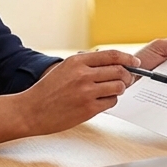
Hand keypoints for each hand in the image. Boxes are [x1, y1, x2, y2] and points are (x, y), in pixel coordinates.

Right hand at [13, 50, 138, 136]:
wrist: (31, 111)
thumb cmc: (47, 91)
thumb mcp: (64, 69)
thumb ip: (86, 64)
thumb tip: (111, 63)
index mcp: (77, 61)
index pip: (112, 55)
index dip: (128, 59)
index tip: (135, 63)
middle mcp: (83, 74)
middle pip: (119, 71)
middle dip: (127, 76)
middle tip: (127, 80)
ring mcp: (86, 92)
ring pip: (118, 87)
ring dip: (120, 89)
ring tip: (112, 91)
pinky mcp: (88, 109)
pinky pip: (111, 102)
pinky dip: (111, 101)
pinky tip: (101, 101)